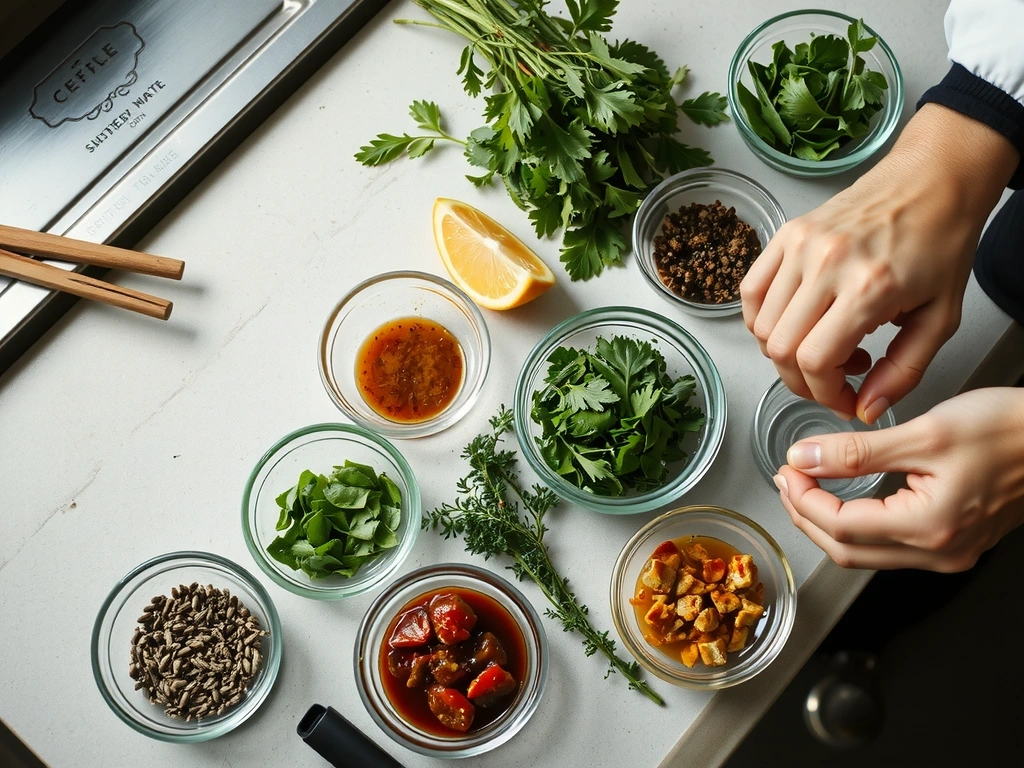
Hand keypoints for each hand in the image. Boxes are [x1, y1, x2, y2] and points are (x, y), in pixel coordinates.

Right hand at [741, 104, 1018, 421]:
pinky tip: (793, 323)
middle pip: (781, 349)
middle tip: (831, 381)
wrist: (933, 180)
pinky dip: (762, 320)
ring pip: (762, 326)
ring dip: (784, 352)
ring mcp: (800, 245)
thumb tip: (866, 410)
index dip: (825, 394)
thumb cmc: (941, 243)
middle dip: (803, 381)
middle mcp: (827, 264)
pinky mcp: (787, 233)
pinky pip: (751, 291)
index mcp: (869, 287)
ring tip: (822, 345)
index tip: (845, 399)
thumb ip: (904, 371)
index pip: (815, 361)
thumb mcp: (941, 318)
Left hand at [775, 387, 1023, 571]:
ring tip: (805, 488)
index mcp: (929, 527)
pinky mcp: (953, 541)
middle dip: (807, 516)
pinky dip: (857, 525)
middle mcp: (939, 551)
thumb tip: (804, 457)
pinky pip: (890, 546)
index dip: (803, 499)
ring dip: (828, 523)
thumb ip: (856, 451)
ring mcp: (948, 552)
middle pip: (847, 549)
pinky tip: (844, 500)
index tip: (787, 470)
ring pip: (866, 552)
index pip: (840, 525)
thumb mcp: (923, 433)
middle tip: (788, 481)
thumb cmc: (1007, 431)